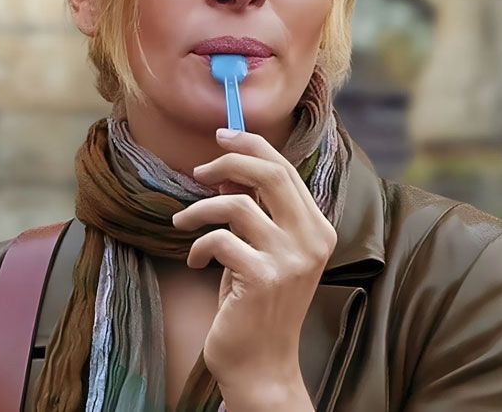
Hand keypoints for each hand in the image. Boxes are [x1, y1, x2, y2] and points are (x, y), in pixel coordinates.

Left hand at [171, 128, 336, 396]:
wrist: (262, 365)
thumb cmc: (258, 307)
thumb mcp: (267, 253)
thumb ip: (259, 214)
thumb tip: (226, 173)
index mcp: (319, 229)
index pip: (287, 171)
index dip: (253, 147)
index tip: (224, 136)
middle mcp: (312, 240)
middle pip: (271, 174)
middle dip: (229, 161)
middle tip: (199, 169)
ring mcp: (291, 259)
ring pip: (237, 205)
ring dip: (199, 211)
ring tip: (182, 223)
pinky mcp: (263, 277)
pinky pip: (219, 240)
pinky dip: (198, 246)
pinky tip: (195, 262)